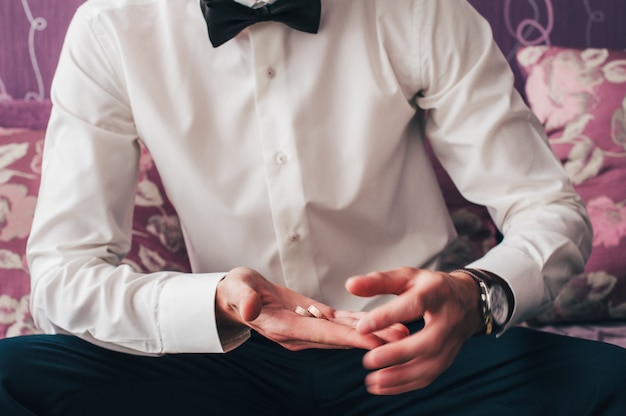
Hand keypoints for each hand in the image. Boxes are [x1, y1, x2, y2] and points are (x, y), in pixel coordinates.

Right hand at [215, 267, 408, 350]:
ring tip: (402, 332)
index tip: (373, 340)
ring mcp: (307, 330)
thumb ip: (243, 299)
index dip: (347, 337)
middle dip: (371, 338)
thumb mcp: (235, 290)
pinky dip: (360, 325)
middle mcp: (299, 335)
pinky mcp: (313, 320)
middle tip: (402, 338)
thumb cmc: (235, 292)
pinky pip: (340, 324)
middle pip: (340, 338)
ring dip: (372, 333)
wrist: (236, 298)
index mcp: (283, 328)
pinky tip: (381, 323)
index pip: (320, 333)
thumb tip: (250, 308)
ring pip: (344, 333)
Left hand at [345, 267, 483, 394]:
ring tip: (372, 380)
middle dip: (398, 353)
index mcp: (436, 292)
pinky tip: (383, 386)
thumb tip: (350, 285)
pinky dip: (406, 384)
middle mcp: (448, 319)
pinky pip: (428, 376)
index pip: (414, 304)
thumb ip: (378, 281)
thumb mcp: (406, 277)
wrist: (466, 301)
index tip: (361, 328)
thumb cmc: (429, 287)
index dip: (387, 316)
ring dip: (401, 376)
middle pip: (428, 341)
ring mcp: (451, 342)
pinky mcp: (448, 359)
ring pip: (430, 364)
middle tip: (369, 360)